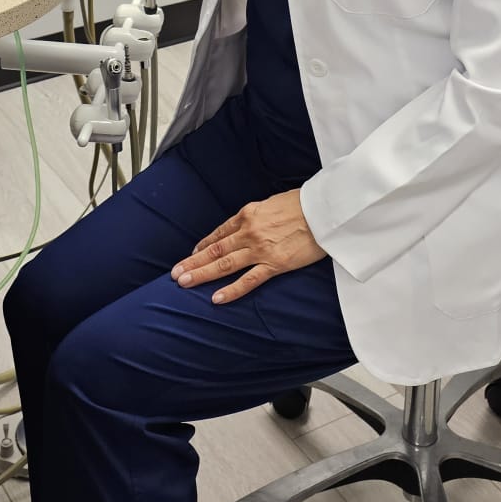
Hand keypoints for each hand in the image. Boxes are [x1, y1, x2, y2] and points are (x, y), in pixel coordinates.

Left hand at [171, 191, 325, 303]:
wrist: (325, 210)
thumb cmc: (303, 203)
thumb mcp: (272, 202)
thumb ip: (257, 215)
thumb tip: (248, 222)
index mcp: (248, 214)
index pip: (219, 232)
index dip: (203, 245)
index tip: (192, 254)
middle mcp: (249, 231)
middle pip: (215, 249)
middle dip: (193, 262)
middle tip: (175, 273)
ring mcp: (260, 249)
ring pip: (224, 264)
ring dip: (202, 274)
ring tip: (184, 282)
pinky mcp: (275, 264)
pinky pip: (249, 280)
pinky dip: (231, 290)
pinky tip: (216, 298)